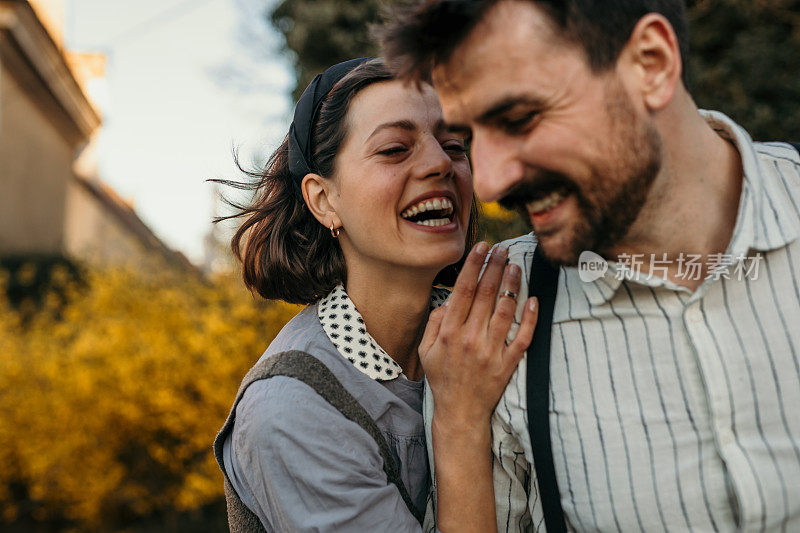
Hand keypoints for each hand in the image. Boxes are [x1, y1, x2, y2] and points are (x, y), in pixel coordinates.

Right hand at [420, 241, 537, 429]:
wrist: (460, 412)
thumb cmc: (442, 378)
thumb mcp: (426, 351)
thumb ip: (435, 322)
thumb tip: (449, 299)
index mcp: (448, 332)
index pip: (463, 290)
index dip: (474, 266)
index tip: (482, 248)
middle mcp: (469, 338)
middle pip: (486, 294)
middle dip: (495, 266)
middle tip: (503, 248)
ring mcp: (490, 351)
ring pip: (505, 310)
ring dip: (512, 284)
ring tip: (516, 266)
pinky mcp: (507, 363)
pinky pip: (523, 336)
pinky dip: (530, 317)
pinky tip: (532, 299)